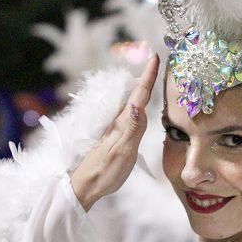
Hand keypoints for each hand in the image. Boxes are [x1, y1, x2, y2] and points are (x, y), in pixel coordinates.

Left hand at [70, 54, 159, 210]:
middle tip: (155, 59)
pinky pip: (127, 113)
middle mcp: (118, 121)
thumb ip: (132, 128)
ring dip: (140, 89)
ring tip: (149, 76)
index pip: (139, 95)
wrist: (85, 186)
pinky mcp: (113, 136)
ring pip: (130, 103)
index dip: (148, 76)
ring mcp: (114, 128)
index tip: (155, 55)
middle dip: (146, 77)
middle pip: (135, 94)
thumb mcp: (122, 151)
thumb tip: (139, 103)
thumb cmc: (105, 172)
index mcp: (122, 122)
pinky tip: (137, 105)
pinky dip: (135, 103)